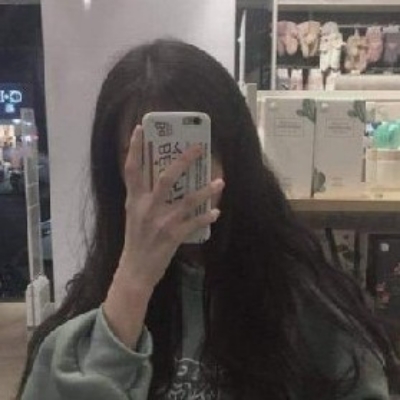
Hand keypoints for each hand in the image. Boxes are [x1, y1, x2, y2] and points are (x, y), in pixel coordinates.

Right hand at [119, 125, 223, 289]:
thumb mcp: (134, 215)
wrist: (135, 270)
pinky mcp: (173, 236)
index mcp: (134, 200)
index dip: (134, 148)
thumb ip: (143, 197)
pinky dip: (207, 216)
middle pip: (166, 178)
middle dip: (183, 161)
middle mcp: (147, 208)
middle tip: (198, 148)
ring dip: (206, 190)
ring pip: (188, 200)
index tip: (140, 128)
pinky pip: (195, 223)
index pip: (131, 169)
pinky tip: (216, 212)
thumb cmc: (135, 240)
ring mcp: (161, 222)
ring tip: (220, 181)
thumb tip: (156, 179)